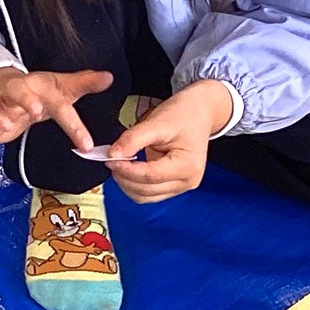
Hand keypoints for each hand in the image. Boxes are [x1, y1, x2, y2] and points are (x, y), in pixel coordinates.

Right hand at [0, 67, 112, 151]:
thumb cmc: (30, 93)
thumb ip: (82, 84)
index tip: (85, 143)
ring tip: (6, 124)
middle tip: (36, 112)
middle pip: (18, 89)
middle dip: (25, 98)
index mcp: (37, 87)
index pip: (58, 102)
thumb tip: (109, 77)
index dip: (72, 123)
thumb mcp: (58, 89)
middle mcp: (14, 90)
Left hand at [106, 79, 234, 202]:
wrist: (199, 112)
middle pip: (146, 190)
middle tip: (111, 159)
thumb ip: (134, 139)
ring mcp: (181, 186)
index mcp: (188, 165)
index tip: (110, 159)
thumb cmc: (183, 114)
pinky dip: (134, 184)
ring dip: (127, 183)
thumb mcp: (157, 122)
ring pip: (144, 196)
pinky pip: (148, 194)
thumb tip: (113, 154)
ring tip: (118, 163)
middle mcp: (187, 181)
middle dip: (124, 177)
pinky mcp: (173, 187)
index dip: (126, 170)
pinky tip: (128, 169)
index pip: (150, 176)